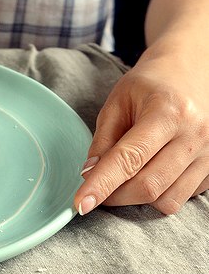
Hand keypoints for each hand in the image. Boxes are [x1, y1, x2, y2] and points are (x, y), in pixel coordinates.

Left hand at [74, 46, 208, 214]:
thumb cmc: (151, 82)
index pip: (129, 159)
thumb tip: (89, 175)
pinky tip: (150, 170)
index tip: (80, 203)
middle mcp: (194, 136)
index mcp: (167, 112)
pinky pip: (181, 197)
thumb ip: (104, 138)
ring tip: (125, 176)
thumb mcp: (119, 100)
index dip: (102, 184)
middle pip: (148, 186)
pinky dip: (159, 194)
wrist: (191, 70)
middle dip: (115, 195)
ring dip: (136, 198)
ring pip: (166, 200)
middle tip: (96, 187)